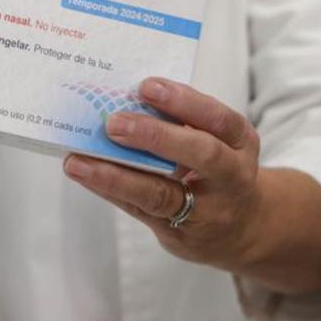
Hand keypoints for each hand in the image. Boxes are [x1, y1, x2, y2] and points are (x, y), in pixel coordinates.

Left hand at [63, 77, 265, 272]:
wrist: (241, 229)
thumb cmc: (218, 168)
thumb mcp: (218, 140)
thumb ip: (183, 120)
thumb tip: (126, 97)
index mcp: (240, 142)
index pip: (219, 119)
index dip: (184, 101)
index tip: (146, 86)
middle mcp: (231, 176)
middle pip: (201, 154)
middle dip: (155, 136)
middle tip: (113, 123)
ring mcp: (207, 211)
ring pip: (162, 194)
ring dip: (117, 176)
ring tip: (79, 161)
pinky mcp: (179, 234)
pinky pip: (140, 210)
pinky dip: (111, 190)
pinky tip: (86, 176)